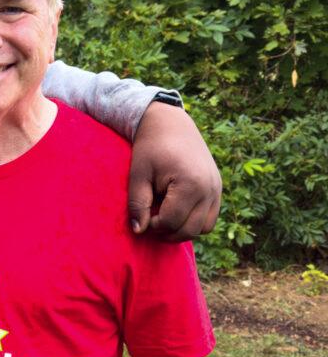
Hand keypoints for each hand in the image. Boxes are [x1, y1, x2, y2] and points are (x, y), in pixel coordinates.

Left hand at [129, 102, 221, 240]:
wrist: (170, 124)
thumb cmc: (150, 147)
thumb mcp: (138, 175)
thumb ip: (138, 204)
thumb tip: (139, 231)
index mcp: (190, 185)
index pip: (171, 222)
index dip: (153, 226)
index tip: (143, 215)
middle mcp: (209, 189)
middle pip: (190, 230)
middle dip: (168, 233)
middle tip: (151, 222)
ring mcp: (217, 189)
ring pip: (203, 228)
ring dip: (183, 229)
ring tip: (163, 216)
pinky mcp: (218, 188)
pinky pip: (210, 217)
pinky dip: (194, 220)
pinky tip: (176, 210)